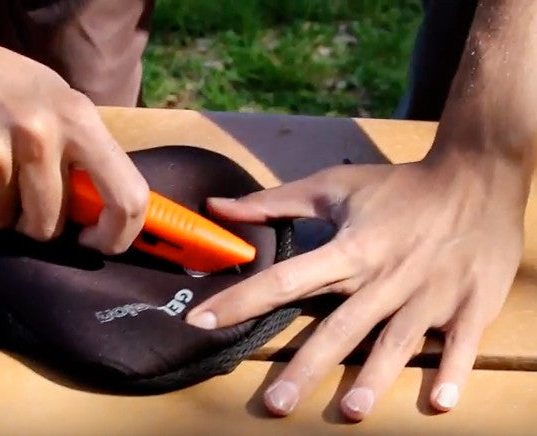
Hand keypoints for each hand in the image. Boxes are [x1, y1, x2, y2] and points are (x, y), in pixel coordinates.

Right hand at [0, 22, 148, 253]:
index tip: (98, 241)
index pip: (126, 195)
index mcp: (76, 117)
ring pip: (4, 223)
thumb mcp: (52, 95)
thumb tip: (104, 205)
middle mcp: (39, 135)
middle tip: (17, 194)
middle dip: (33, 223)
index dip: (118, 233)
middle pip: (50, 223)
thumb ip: (80, 145)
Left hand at [185, 155, 526, 420]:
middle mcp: (384, 278)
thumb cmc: (399, 187)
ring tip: (350, 413)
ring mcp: (428, 294)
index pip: (285, 280)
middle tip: (275, 405)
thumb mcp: (333, 187)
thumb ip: (273, 202)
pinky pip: (460, 343)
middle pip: (339, 327)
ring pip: (395, 340)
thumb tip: (217, 207)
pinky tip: (440, 402)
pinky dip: (452, 370)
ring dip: (374, 377)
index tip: (202, 323)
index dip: (241, 301)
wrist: (477, 178)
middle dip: (306, 367)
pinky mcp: (468, 304)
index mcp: (349, 249)